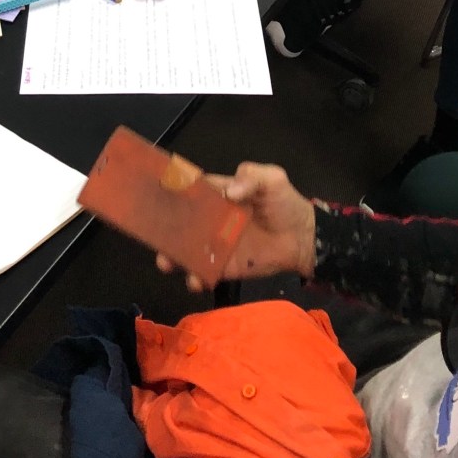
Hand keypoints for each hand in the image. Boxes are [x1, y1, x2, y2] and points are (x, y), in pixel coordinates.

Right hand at [155, 162, 315, 290]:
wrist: (303, 238)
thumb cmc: (284, 203)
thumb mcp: (272, 179)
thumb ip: (251, 177)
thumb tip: (229, 192)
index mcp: (219, 194)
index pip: (191, 191)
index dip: (173, 191)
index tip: (155, 195)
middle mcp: (212, 219)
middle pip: (181, 223)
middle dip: (164, 229)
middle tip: (154, 237)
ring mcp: (217, 244)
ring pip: (187, 250)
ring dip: (173, 256)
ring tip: (166, 263)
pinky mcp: (226, 267)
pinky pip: (205, 273)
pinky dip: (196, 278)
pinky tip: (195, 280)